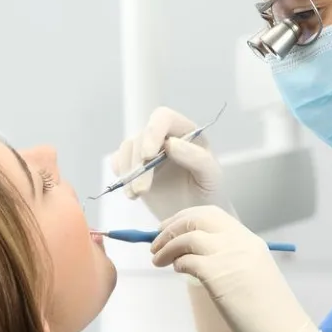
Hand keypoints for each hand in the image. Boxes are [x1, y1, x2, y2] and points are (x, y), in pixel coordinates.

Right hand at [111, 107, 230, 221]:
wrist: (194, 213)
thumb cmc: (207, 193)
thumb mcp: (212, 177)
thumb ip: (198, 158)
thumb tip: (171, 144)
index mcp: (186, 132)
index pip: (164, 118)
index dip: (153, 131)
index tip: (148, 155)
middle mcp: (164, 136)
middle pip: (142, 137)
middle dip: (139, 164)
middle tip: (142, 190)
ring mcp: (147, 150)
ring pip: (128, 149)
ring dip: (129, 173)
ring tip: (137, 194)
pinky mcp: (134, 166)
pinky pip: (119, 162)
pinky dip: (122, 177)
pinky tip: (132, 194)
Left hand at [149, 206, 331, 331]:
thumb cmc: (269, 314)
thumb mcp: (252, 276)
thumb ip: (229, 261)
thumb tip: (195, 258)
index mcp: (250, 241)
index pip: (212, 216)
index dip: (186, 218)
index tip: (170, 228)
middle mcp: (240, 242)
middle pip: (198, 218)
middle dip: (172, 226)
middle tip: (156, 240)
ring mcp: (230, 256)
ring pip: (188, 236)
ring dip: (167, 245)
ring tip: (157, 260)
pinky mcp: (219, 275)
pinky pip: (188, 259)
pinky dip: (177, 262)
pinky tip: (177, 271)